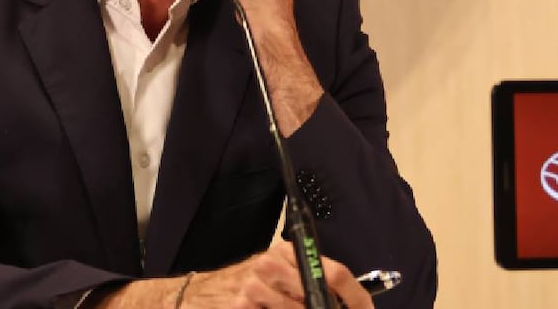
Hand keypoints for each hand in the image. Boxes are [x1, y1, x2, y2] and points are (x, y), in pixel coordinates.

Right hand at [180, 241, 372, 308]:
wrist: (200, 295)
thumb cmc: (243, 286)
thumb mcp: (277, 276)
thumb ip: (306, 282)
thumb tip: (346, 302)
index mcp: (286, 253)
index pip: (335, 272)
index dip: (357, 298)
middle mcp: (271, 263)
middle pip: (319, 296)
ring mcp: (256, 286)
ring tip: (279, 306)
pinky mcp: (244, 305)